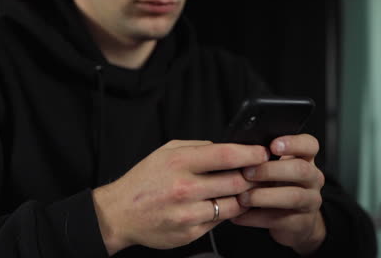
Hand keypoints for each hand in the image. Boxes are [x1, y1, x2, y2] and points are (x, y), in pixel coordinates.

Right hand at [92, 140, 268, 254]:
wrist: (119, 214)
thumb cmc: (144, 180)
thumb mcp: (166, 152)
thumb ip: (197, 147)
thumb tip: (226, 149)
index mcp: (179, 162)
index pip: (226, 155)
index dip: (251, 153)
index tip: (262, 153)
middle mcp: (185, 188)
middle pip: (237, 181)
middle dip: (252, 176)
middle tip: (257, 173)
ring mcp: (188, 213)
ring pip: (234, 204)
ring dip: (242, 196)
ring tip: (240, 189)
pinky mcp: (190, 232)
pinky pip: (220, 221)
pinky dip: (225, 212)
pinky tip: (219, 204)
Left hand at [231, 134, 325, 254]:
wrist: (294, 222)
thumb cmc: (278, 186)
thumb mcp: (275, 169)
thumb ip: (263, 159)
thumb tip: (236, 152)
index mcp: (306, 159)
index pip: (310, 145)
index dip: (293, 143)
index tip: (272, 146)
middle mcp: (313, 178)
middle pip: (300, 170)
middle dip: (271, 170)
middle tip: (247, 173)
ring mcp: (310, 201)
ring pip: (292, 196)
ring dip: (264, 196)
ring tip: (242, 197)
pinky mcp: (301, 223)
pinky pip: (279, 219)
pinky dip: (255, 217)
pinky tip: (238, 215)